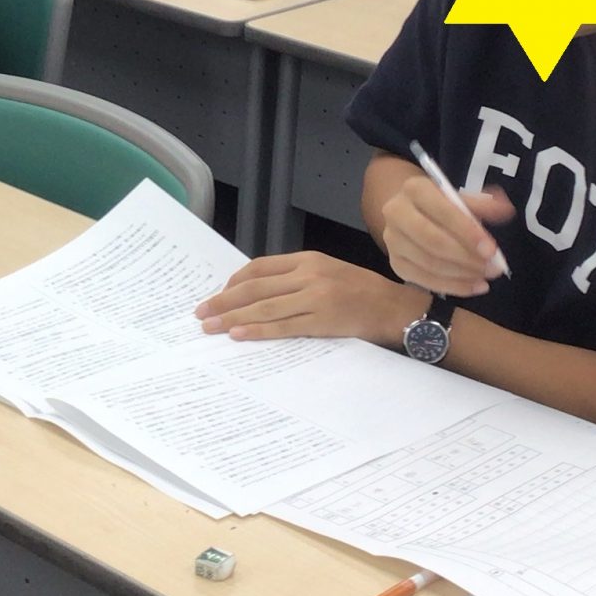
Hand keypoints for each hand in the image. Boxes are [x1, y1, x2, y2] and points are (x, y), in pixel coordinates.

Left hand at [196, 252, 425, 344]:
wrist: (395, 307)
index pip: (260, 268)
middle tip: (200, 312)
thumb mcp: (328, 272)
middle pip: (255, 287)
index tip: (218, 295)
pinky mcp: (322, 321)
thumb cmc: (361, 292)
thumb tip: (257, 292)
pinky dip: (257, 330)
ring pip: (264, 307)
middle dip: (223, 300)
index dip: (234, 282)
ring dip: (232, 317)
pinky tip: (238, 334)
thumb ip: (296, 278)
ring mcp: (315, 298)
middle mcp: (308, 275)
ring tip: (210, 327)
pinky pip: (282, 327)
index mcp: (307, 260)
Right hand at [380, 175, 511, 296]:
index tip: (491, 250)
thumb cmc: (441, 205)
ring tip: (486, 277)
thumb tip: (506, 210)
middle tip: (494, 268)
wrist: (410, 213)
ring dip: (462, 274)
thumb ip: (483, 204)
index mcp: (415, 189)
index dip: (468, 232)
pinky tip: (473, 287)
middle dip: (467, 257)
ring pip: (429, 263)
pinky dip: (452, 286)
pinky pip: (424, 280)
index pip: (443, 211)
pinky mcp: (395, 263)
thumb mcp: (460, 198)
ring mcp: (392, 240)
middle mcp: (396, 213)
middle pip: (433, 241)